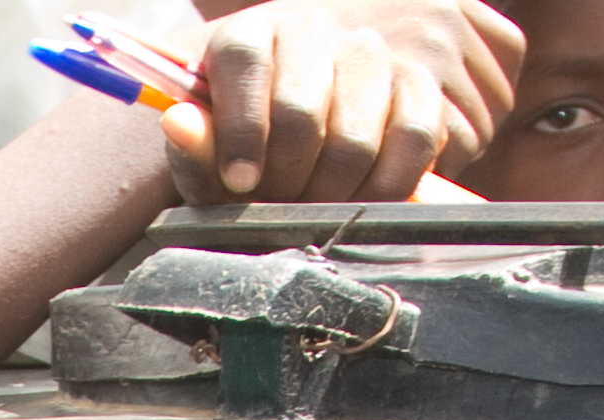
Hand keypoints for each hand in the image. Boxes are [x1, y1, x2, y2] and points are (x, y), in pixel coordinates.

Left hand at [178, 0, 522, 199]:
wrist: (306, 131)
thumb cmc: (250, 149)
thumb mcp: (209, 152)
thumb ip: (193, 144)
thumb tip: (177, 124)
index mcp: (253, 35)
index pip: (245, 63)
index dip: (239, 133)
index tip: (239, 181)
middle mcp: (316, 28)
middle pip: (305, 114)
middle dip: (289, 181)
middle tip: (283, 207)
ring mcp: (375, 50)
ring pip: (363, 132)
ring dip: (340, 190)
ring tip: (323, 206)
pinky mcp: (426, 78)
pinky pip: (424, 136)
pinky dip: (396, 181)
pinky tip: (371, 195)